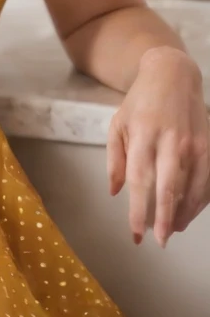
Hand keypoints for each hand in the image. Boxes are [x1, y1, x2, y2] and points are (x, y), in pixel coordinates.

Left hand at [106, 45, 209, 247]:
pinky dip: (199, 200)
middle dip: (164, 219)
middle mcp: (169, 141)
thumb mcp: (118, 123)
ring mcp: (192, 144)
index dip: (137, 210)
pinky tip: (190, 212)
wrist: (172, 75)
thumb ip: (115, 159)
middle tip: (160, 241)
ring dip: (183, 214)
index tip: (135, 233)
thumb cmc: (140, 102)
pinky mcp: (208, 145)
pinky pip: (206, 180)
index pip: (139, 180)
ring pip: (191, 188)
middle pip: (168, 188)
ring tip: (173, 230)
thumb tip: (115, 192)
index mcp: (142, 135)